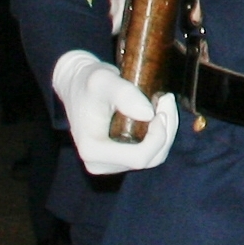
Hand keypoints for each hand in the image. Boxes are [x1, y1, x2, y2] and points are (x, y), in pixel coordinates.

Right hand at [51, 50, 175, 174]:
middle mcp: (99, 164)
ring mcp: (108, 164)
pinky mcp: (116, 159)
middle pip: (150, 159)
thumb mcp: (104, 80)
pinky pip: (148, 152)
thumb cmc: (88, 80)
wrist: (77, 83)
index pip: (139, 157)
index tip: (162, 108)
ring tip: (163, 102)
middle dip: (166, 130)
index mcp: (93, 151)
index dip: (159, 136)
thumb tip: (149, 114)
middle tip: (166, 98)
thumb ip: (125, 95)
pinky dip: (158, 133)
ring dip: (165, 131)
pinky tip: (157, 112)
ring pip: (153, 157)